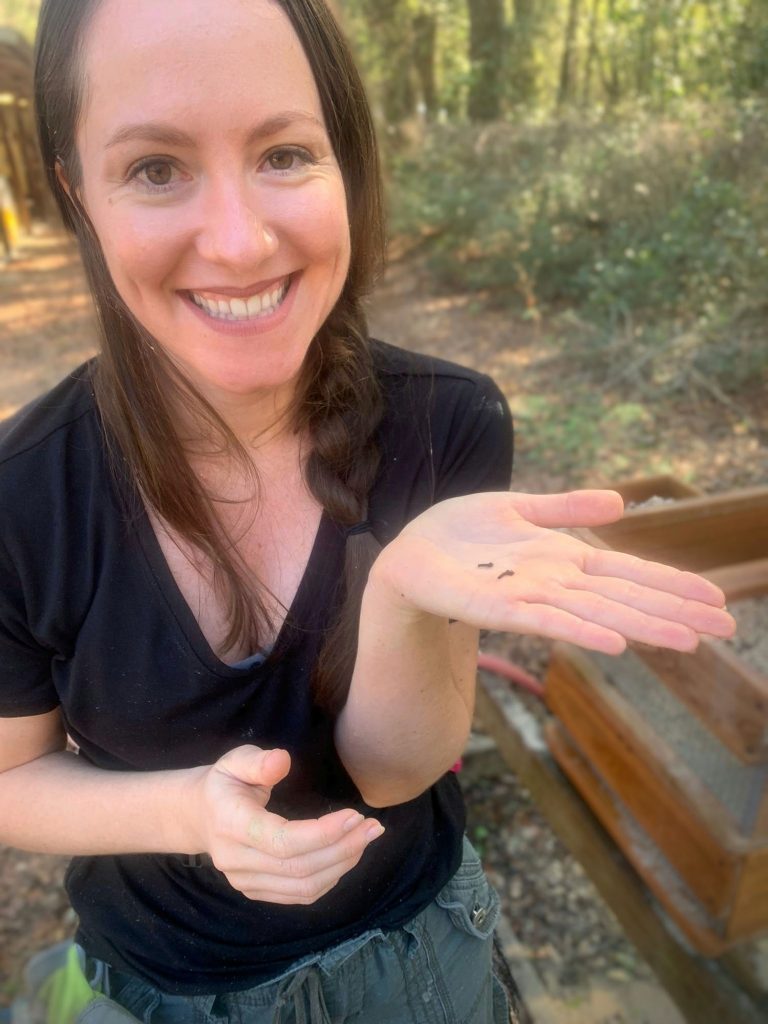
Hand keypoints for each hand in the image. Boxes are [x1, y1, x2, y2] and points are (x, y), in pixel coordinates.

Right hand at [189, 745, 383, 903]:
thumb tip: (282, 761)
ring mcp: (245, 881)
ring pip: (303, 886)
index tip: (355, 816)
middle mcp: (235, 859)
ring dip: (342, 865)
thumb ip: (258, 761)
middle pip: (298, 867)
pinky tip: (347, 855)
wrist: (200, 816)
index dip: (323, 833)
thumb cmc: (226, 783)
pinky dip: (330, 878)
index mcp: (231, 824)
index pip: (282, 840)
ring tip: (365, 838)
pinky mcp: (256, 892)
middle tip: (373, 827)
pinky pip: (299, 894)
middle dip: (343, 848)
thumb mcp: (235, 760)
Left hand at [369, 490, 735, 653]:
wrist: (406, 553)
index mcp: (563, 561)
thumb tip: (621, 504)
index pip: (629, 574)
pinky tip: (614, 643)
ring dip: (641, 627)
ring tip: (688, 640)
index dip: (672, 586)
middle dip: (674, 612)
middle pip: (624, 597)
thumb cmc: (459, 534)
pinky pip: (543, 620)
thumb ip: (565, 507)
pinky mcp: (493, 606)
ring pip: (595, 614)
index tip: (717, 601)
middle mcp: (554, 583)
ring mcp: (527, 597)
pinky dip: (580, 631)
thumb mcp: (517, 507)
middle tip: (728, 629)